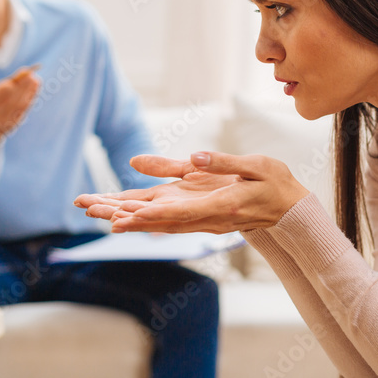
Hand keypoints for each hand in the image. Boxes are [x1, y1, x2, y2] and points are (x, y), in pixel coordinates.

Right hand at [0, 64, 40, 144]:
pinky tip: (35, 87)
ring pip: (19, 104)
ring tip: (35, 79)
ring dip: (29, 91)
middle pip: (11, 98)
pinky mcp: (15, 122)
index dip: (8, 86)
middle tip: (30, 73)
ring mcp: (5, 120)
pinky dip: (30, 97)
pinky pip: (24, 109)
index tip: (14, 77)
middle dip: (22, 86)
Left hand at [74, 151, 309, 233]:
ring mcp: (201, 219)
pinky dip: (140, 216)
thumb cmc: (275, 184)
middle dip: (122, 214)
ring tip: (91, 207)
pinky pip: (165, 218)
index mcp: (220, 205)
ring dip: (124, 214)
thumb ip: (221, 163)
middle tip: (88, 208)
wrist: (289, 210)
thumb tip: (193, 156)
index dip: (149, 215)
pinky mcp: (199, 216)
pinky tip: (118, 213)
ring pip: (156, 220)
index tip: (123, 216)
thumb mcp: (254, 166)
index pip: (179, 212)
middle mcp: (206, 218)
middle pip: (158, 219)